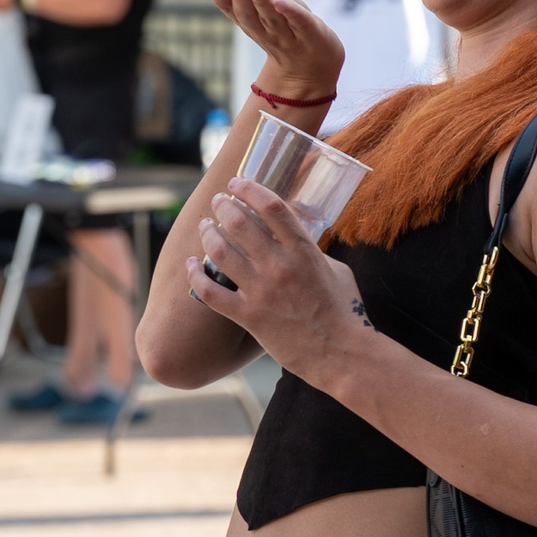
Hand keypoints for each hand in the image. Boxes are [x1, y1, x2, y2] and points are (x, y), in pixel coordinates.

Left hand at [184, 179, 370, 378]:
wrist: (341, 353)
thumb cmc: (344, 311)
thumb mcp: (335, 270)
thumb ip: (312, 251)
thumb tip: (295, 238)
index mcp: (305, 251)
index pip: (272, 207)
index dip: (250, 189)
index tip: (237, 182)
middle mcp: (280, 267)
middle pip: (240, 223)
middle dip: (223, 206)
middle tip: (218, 202)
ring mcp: (262, 292)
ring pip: (220, 252)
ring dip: (208, 233)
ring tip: (205, 226)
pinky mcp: (249, 317)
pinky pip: (210, 292)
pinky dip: (196, 275)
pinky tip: (192, 265)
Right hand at [190, 0, 343, 99]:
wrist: (314, 63)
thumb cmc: (281, 24)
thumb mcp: (256, 0)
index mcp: (249, 20)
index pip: (231, 8)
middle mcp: (264, 30)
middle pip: (249, 13)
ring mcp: (287, 36)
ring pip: (272, 18)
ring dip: (261, 1)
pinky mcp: (312, 36)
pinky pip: (301, 25)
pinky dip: (292, 15)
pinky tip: (283, 4)